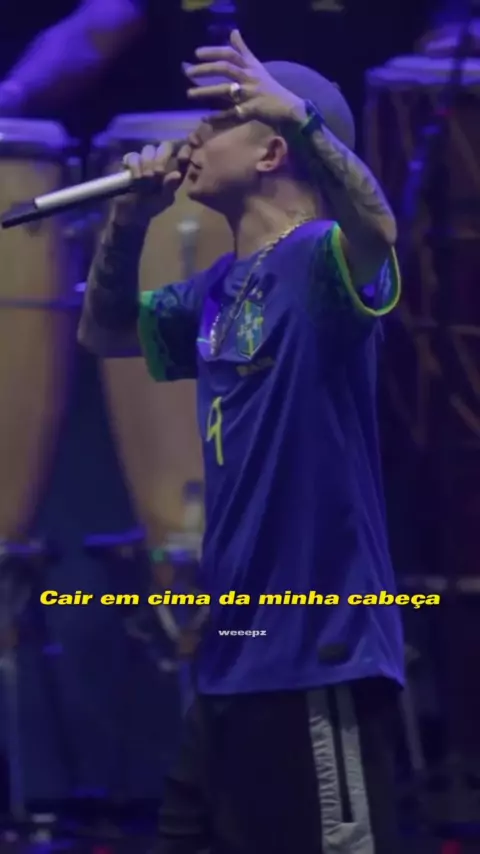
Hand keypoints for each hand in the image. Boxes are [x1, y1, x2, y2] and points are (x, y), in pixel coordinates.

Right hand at [114, 140, 190, 221]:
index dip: (184, 151)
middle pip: (165, 146)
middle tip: (158, 173)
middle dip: (162, 158)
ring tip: (147, 179)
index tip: (182, 159)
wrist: (132, 211)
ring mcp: (145, 158)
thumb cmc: (152, 205)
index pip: (183, 150)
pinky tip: (137, 178)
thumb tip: (176, 174)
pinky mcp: (131, 160)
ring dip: (148, 163)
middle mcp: (161, 159)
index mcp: (175, 168)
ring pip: (149, 149)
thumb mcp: (164, 199)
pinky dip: (135, 166)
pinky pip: (133, 156)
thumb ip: (170, 187)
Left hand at [183, 30, 305, 126]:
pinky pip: (231, 114)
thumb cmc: (269, 87)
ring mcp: (251, 94)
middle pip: (226, 68)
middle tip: (188, 71)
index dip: (213, 51)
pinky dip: (218, 117)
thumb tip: (233, 31)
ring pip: (226, 90)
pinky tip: (205, 118)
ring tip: (189, 93)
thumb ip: (243, 49)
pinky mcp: (252, 111)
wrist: (289, 108)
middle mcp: (250, 77)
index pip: (230, 54)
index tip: (196, 53)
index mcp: (250, 66)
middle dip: (206, 69)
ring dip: (206, 91)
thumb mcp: (256, 65)